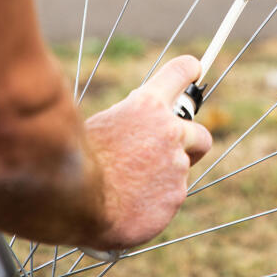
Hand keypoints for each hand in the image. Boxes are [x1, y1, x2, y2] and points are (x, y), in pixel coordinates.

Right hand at [84, 56, 211, 249]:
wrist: (75, 200)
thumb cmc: (78, 160)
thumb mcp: (102, 124)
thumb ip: (132, 120)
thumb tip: (141, 124)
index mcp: (148, 105)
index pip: (180, 72)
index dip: (188, 70)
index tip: (194, 70)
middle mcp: (170, 132)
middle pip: (201, 135)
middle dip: (190, 145)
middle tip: (170, 154)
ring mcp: (176, 167)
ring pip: (178, 173)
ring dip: (160, 179)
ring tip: (126, 188)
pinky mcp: (176, 197)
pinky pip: (169, 200)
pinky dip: (153, 204)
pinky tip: (128, 206)